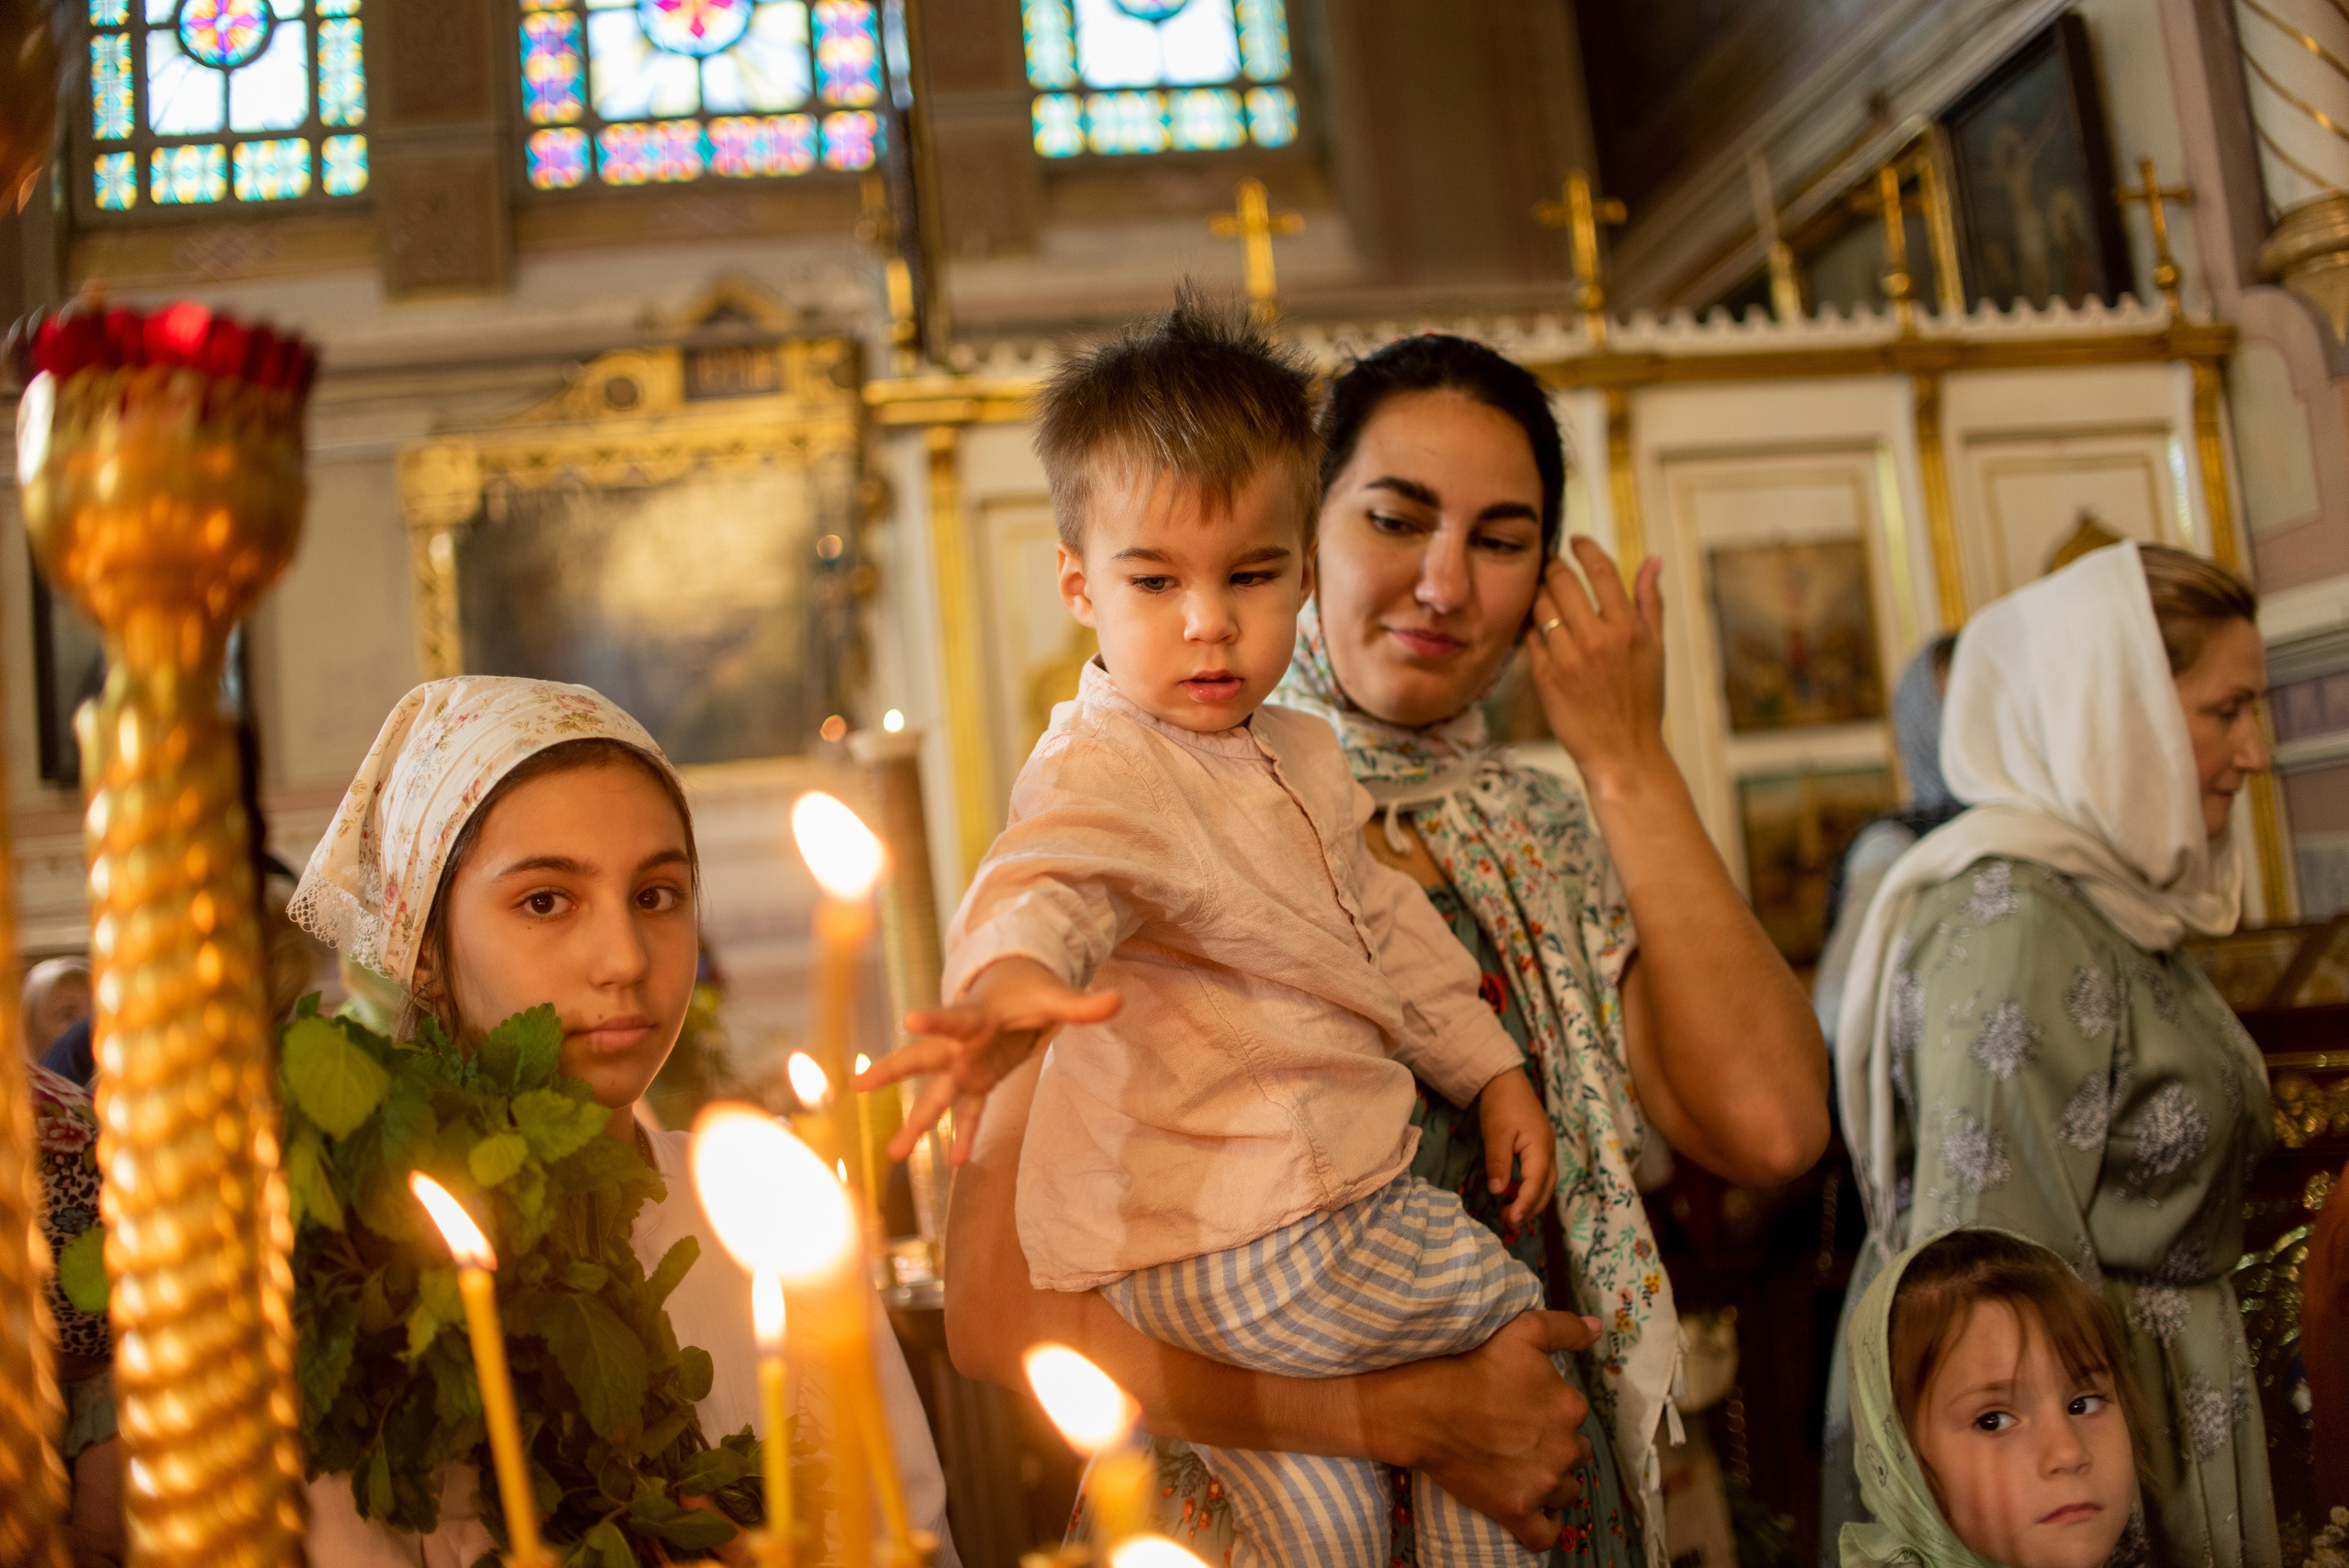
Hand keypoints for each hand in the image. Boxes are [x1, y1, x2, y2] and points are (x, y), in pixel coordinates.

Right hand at [855, 957, 1120, 1164]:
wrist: (1013, 987)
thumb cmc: (1030, 989)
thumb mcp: (1056, 995)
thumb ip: (1083, 1004)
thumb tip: (1118, 1000)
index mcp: (976, 1017)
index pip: (953, 1017)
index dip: (934, 1018)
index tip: (907, 1018)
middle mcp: (962, 1045)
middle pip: (923, 1059)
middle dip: (892, 1071)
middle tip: (858, 1085)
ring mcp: (966, 1066)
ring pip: (936, 1096)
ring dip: (917, 1123)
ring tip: (893, 1154)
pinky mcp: (978, 1081)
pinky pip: (968, 1112)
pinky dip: (965, 1135)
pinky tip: (955, 1163)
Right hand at [1361, 1309, 1603, 1549]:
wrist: (1425, 1407)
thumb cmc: (1472, 1365)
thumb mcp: (1522, 1332)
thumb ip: (1565, 1328)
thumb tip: (1598, 1329)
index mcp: (1570, 1407)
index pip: (1576, 1420)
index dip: (1555, 1417)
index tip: (1529, 1413)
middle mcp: (1565, 1449)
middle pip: (1576, 1457)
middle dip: (1557, 1450)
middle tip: (1523, 1441)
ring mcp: (1542, 1484)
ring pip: (1566, 1494)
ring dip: (1552, 1485)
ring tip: (1526, 1473)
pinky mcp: (1517, 1510)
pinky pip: (1545, 1533)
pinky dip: (1544, 1526)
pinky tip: (1534, 1512)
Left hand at [1477, 1069, 1554, 1229]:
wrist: (1506, 1081)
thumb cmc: (1501, 1105)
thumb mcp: (1496, 1134)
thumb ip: (1498, 1163)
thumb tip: (1499, 1192)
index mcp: (1541, 1149)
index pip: (1536, 1184)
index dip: (1525, 1204)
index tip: (1510, 1220)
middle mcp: (1549, 1152)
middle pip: (1546, 1189)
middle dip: (1531, 1208)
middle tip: (1510, 1223)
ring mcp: (1547, 1150)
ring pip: (1546, 1184)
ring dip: (1532, 1201)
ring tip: (1513, 1214)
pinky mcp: (1540, 1148)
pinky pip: (1542, 1175)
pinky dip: (1533, 1190)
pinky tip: (1518, 1195)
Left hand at [1526, 537, 1667, 792]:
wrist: (1621, 751)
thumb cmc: (1641, 699)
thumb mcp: (1656, 649)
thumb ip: (1651, 601)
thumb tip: (1652, 559)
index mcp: (1628, 628)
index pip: (1601, 571)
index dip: (1584, 549)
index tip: (1575, 541)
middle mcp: (1597, 639)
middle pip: (1562, 581)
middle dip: (1553, 567)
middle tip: (1551, 565)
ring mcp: (1568, 657)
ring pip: (1540, 605)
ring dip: (1539, 594)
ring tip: (1543, 597)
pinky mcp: (1545, 676)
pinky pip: (1530, 636)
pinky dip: (1532, 627)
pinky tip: (1538, 628)